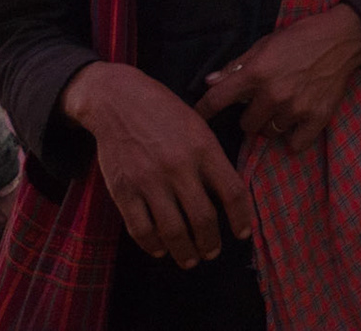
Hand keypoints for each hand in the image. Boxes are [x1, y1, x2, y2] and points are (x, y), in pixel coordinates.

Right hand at [62, 61, 253, 269]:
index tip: (242, 234)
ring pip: (173, 231)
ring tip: (190, 258)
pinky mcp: (124, 190)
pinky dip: (152, 245)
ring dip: (184, 251)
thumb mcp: (199, 125)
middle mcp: (179, 167)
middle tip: (212, 252)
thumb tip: (229, 194)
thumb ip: (213, 157)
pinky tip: (160, 248)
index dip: (241, 218)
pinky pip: (141, 229)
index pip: (232, 192)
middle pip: (203, 218)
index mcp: (204, 148)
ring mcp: (150, 181)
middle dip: (210, 243)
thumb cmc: (164, 112)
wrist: (118, 100)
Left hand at [197, 4, 360, 154]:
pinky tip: (297, 124)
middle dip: (250, 115)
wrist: (342, 38)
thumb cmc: (301, 37)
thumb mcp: (265, 44)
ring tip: (282, 109)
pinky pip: (295, 144)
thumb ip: (237, 65)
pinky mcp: (317, 118)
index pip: (218, 99)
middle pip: (246, 124)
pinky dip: (294, 137)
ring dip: (271, 124)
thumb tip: (210, 82)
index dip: (203, 111)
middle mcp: (273, 94)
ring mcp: (296, 109)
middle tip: (262, 103)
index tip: (197, 120)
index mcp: (257, 73)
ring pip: (269, 133)